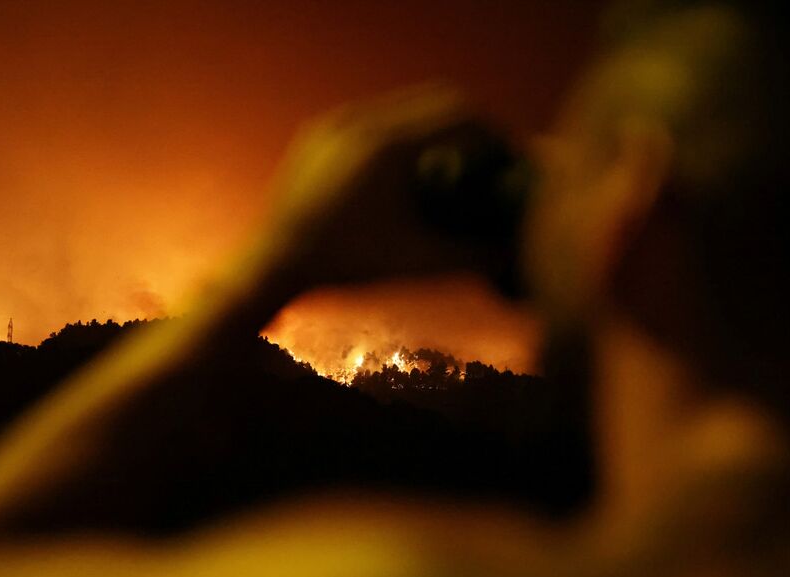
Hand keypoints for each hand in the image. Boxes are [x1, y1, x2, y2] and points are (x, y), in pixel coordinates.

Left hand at [266, 85, 498, 288]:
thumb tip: (512, 252)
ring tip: (446, 163)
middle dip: (468, 126)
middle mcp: (361, 120)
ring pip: (404, 104)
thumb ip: (472, 256)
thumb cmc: (346, 263)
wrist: (277, 263)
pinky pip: (373, 116)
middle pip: (436, 100)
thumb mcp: (417, 263)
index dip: (493, 133)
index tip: (505, 158)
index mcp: (388, 145)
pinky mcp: (320, 131)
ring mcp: (337, 122)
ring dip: (434, 126)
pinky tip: (403, 167)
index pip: (460, 114)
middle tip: (484, 160)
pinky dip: (399, 132)